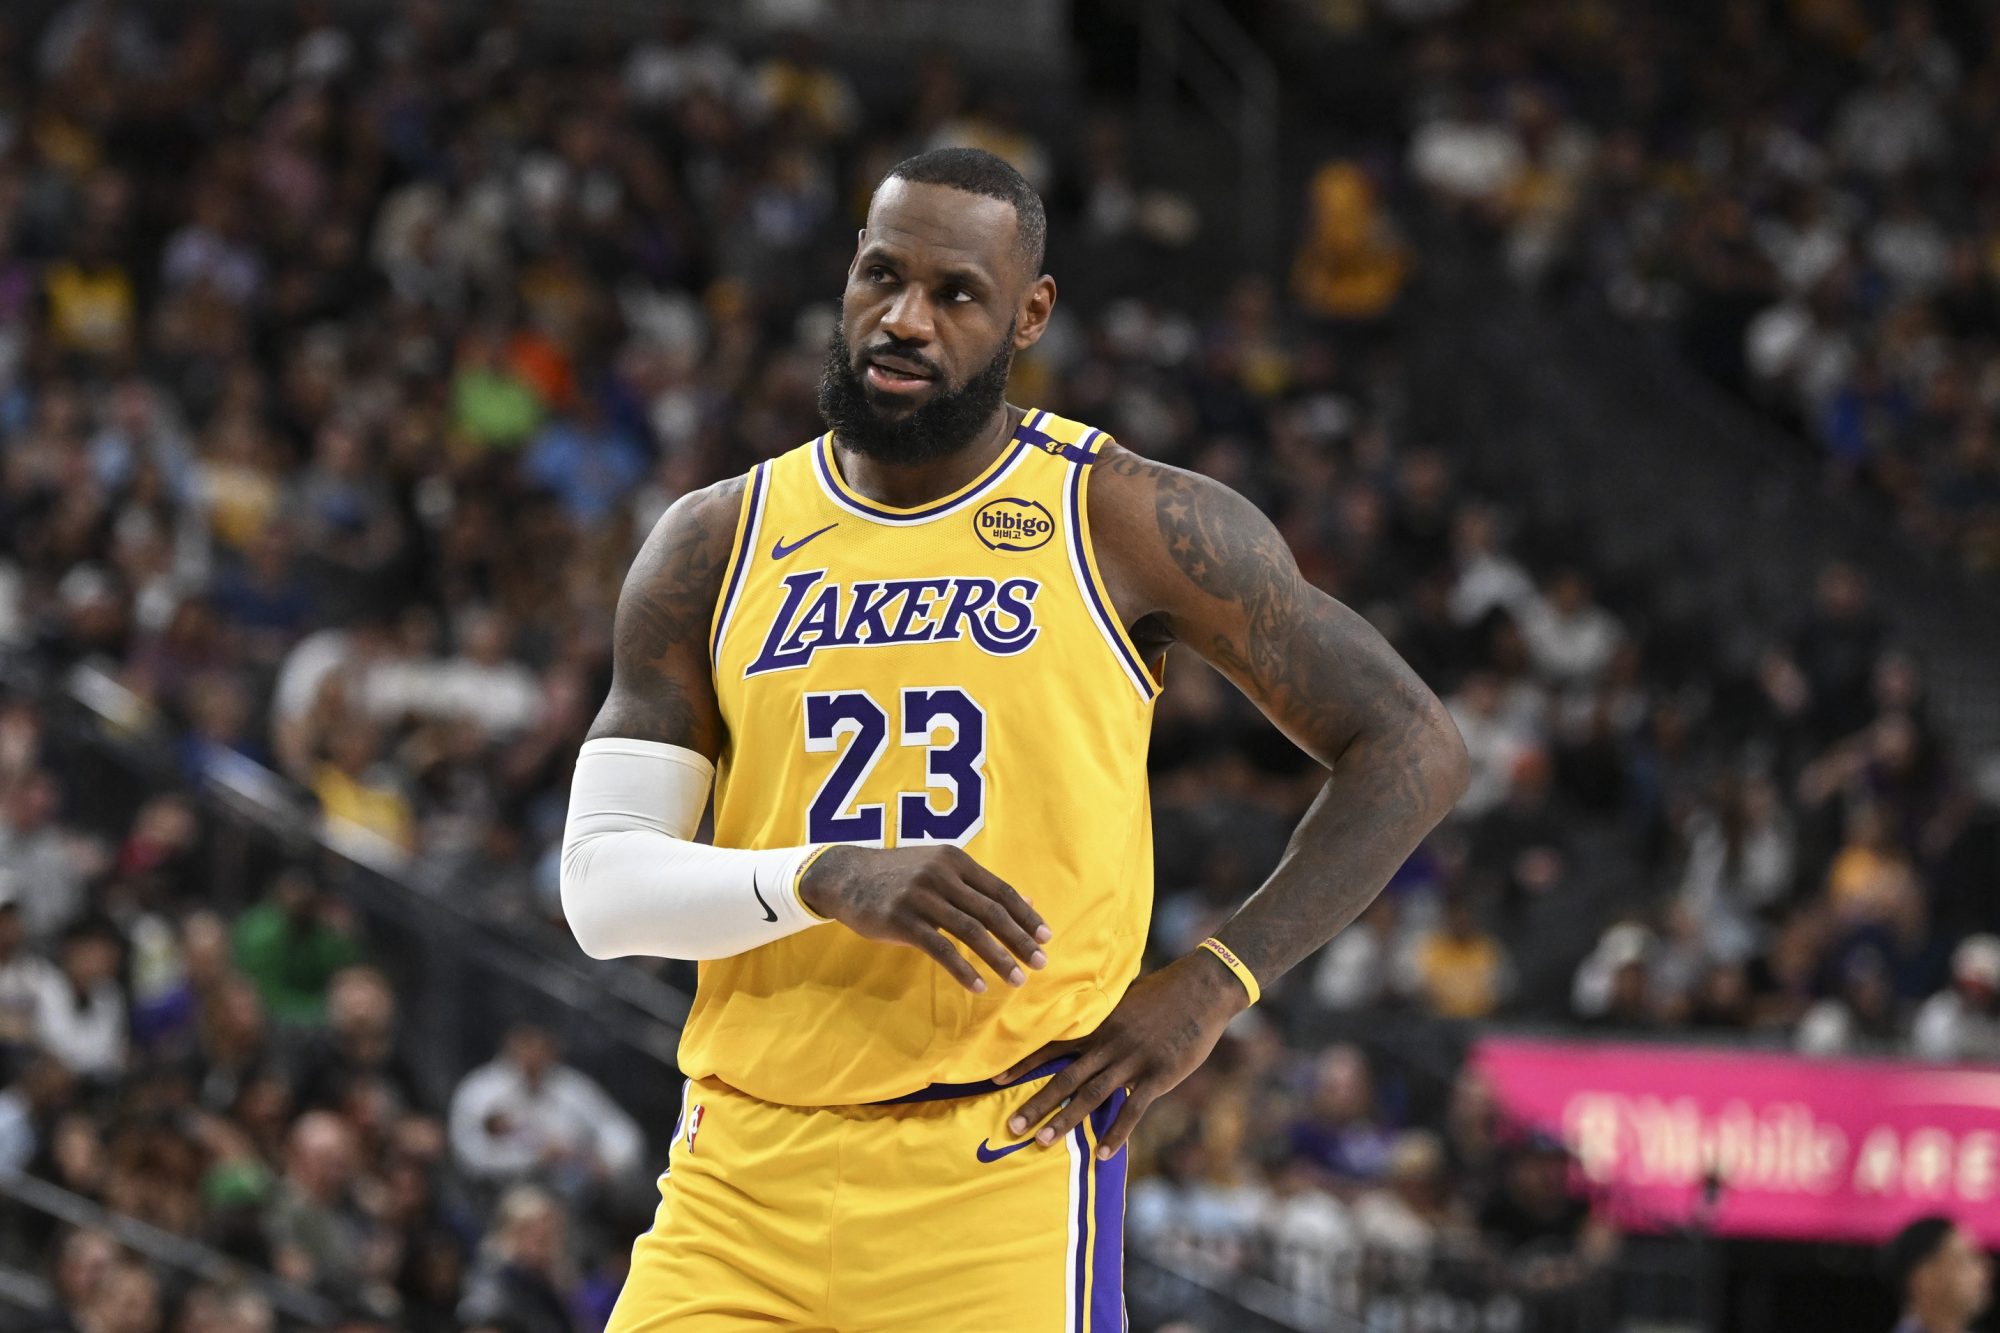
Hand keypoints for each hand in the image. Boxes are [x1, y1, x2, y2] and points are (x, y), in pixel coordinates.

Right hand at [799, 844, 1050, 992]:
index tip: (1046, 938)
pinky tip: (978, 986)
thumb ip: (980, 886)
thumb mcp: (940, 870)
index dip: (1026, 916)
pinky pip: (941, 948)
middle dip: (1020, 940)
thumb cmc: (899, 876)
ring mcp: (921, 897)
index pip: (1000, 891)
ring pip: (970, 931)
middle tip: (1040, 963)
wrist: (846, 876)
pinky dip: (963, 969)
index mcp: (955, 861)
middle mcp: (941, 875)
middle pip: (991, 912)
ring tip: (1016, 980)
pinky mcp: (902, 920)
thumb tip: (1028, 901)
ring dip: (998, 958)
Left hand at [994, 948, 1248, 1159]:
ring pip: (1091, 1095)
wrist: (1202, 989)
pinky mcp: (1158, 1075)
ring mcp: (1133, 1061)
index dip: (1024, 1064)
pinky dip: (1117, 1134)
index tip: (995, 1080)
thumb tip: (1085, 1024)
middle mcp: (1109, 1044)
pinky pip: (1132, 1110)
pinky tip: (1102, 1155)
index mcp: (1099, 1025)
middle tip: (1012, 1127)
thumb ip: (1104, 1018)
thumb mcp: (1125, 999)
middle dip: (1037, 1103)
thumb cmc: (1164, 991)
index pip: (1053, 1046)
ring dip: (1065, 1120)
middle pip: (1066, 1077)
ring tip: (1042, 1142)